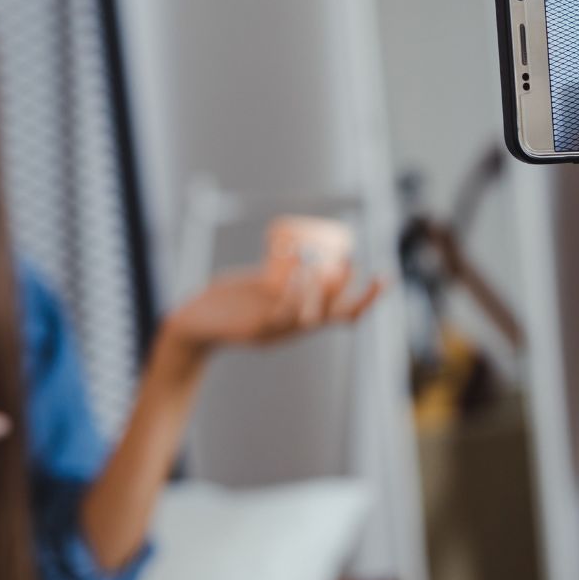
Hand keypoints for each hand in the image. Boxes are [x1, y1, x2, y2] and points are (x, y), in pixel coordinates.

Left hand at [166, 255, 386, 356]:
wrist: (192, 324)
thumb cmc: (224, 304)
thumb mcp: (257, 288)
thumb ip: (277, 278)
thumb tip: (298, 249)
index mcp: (300, 318)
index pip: (343, 314)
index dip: (367, 298)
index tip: (386, 275)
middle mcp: (293, 328)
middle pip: (335, 317)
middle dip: (351, 293)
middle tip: (351, 263)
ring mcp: (277, 330)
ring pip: (312, 317)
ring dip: (320, 291)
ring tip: (319, 265)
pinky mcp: (256, 329)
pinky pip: (283, 314)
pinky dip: (295, 294)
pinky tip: (297, 273)